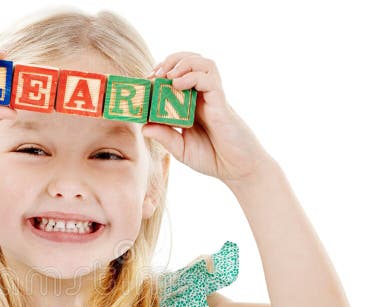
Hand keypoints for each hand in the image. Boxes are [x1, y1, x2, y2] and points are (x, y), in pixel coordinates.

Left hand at [141, 52, 276, 185]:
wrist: (237, 169)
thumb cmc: (212, 158)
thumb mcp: (181, 149)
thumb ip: (165, 137)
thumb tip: (144, 126)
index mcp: (191, 103)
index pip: (176, 76)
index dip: (161, 72)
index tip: (146, 80)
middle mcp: (202, 96)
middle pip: (190, 61)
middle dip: (170, 61)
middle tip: (155, 74)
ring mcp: (212, 97)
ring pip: (202, 63)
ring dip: (182, 62)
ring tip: (167, 75)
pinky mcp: (221, 102)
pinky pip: (209, 79)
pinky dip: (192, 76)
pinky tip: (177, 84)